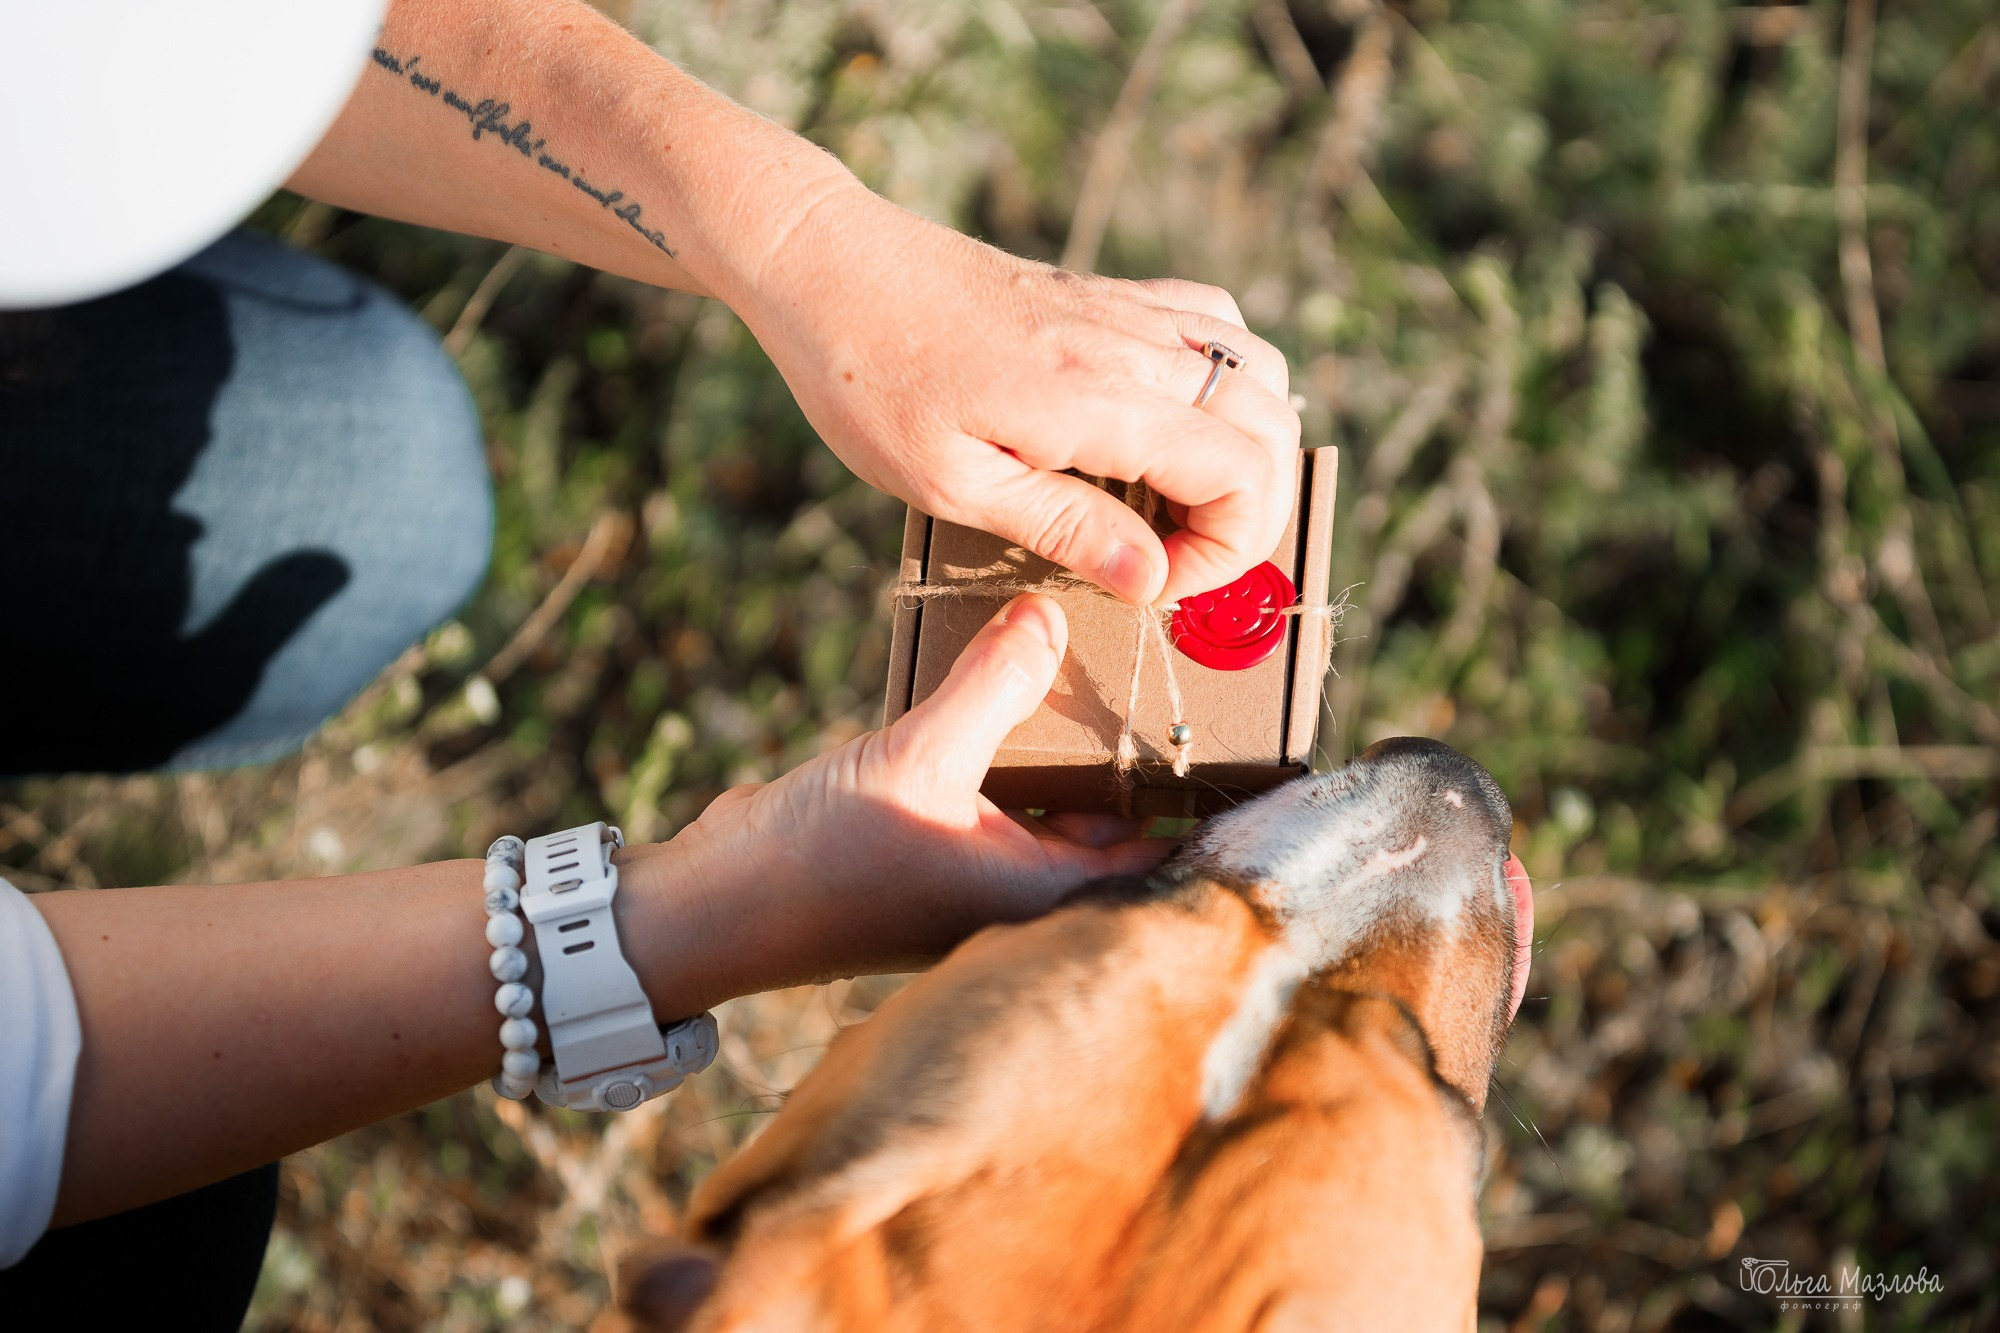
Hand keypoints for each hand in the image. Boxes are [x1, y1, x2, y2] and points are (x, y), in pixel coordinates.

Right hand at [619, 596, 1168, 1000]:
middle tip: (1179, 672)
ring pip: (1053, 802)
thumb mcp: (920, 756)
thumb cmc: (821, 861)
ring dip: (1071, 747)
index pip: (1163, 855)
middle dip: (1140, 757)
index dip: (1209, 803)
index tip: (1255, 746)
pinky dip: (1012, 747)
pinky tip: (1015, 683)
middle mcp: (1020, 894)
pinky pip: (997, 790)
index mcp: (1042, 898)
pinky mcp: (935, 846)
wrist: (714, 904)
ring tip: (1105, 662)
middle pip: (1113, 823)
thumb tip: (1050, 617)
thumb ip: (994, 683)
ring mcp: (976, 873)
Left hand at [720, 181, 1302, 606]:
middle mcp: (1129, 345)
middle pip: (1271, 424)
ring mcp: (1126, 310)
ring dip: (1250, 445)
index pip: (1240, 472)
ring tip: (1181, 500)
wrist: (831, 266)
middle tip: (1177, 558)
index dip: (1227, 549)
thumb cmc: (871, 381)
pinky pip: (1215, 320)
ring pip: (1260, 369)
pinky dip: (1227, 380)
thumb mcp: (951, 484)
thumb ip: (1064, 528)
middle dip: (1253, 510)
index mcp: (1094, 399)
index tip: (1159, 584)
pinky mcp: (1108, 294)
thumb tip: (1151, 578)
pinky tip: (1172, 423)